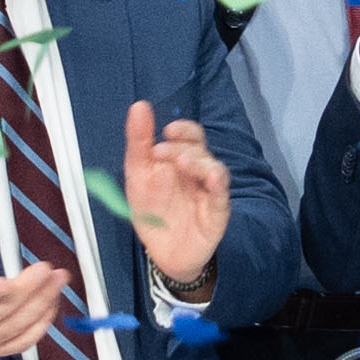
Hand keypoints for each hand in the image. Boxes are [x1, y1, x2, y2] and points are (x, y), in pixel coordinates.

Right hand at [0, 192, 69, 356]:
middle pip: (2, 309)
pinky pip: (21, 343)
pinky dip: (40, 326)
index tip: (25, 275)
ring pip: (15, 326)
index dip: (0, 288)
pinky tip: (51, 305)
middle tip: (53, 271)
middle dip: (32, 290)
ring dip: (42, 305)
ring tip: (58, 283)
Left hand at [113, 97, 238, 285]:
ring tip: (183, 163)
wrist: (163, 253)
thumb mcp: (138, 175)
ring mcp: (209, 191)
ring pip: (213, 168)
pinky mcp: (217, 212)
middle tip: (163, 152)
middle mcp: (198, 171)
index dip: (182, 130)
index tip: (168, 130)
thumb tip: (139, 106)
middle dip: (184, 145)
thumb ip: (138, 142)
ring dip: (199, 162)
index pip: (189, 135)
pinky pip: (221, 195)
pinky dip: (218, 183)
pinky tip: (212, 177)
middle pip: (201, 148)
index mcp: (180, 159)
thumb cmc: (152, 211)